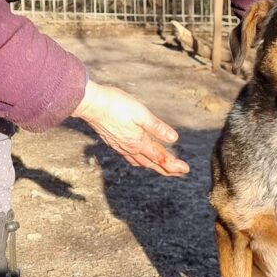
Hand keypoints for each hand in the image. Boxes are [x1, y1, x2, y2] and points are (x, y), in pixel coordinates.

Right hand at [72, 81, 189, 175]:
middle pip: (152, 164)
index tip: (186, 170)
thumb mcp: (141, 113)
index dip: (174, 165)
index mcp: (138, 142)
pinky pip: (130, 158)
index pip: (161, 158)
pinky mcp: (113, 143)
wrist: (90, 104)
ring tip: (163, 168)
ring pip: (141, 162)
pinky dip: (140, 161)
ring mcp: (120, 147)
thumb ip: (157, 127)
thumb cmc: (116, 104)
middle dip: (167, 170)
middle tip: (180, 173)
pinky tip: (140, 158)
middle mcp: (130, 149)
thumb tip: (174, 138)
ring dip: (154, 167)